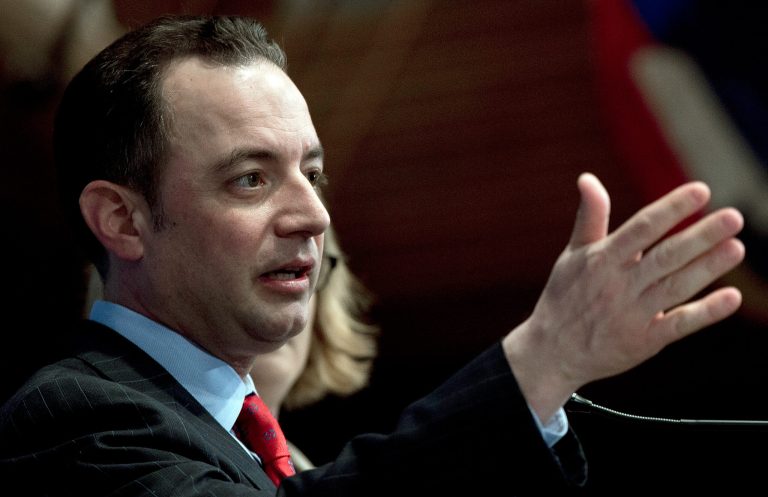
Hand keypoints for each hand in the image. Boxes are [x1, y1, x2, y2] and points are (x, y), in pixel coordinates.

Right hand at [503, 172, 744, 421]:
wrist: (551, 352)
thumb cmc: (563, 297)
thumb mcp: (571, 255)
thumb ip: (589, 217)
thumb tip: (588, 178)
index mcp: (600, 259)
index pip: (641, 228)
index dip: (671, 209)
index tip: (701, 190)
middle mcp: (617, 285)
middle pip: (665, 256)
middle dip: (700, 236)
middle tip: (734, 217)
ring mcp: (631, 314)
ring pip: (675, 287)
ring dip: (708, 268)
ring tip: (737, 248)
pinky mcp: (643, 341)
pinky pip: (677, 325)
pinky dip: (705, 313)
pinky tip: (731, 298)